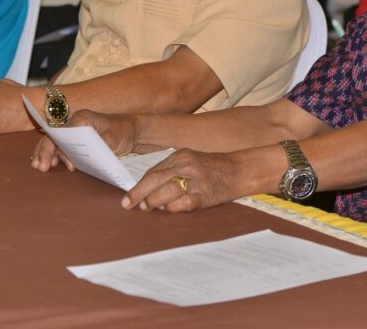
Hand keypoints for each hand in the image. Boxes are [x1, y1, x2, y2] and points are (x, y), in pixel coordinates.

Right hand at [31, 109, 138, 171]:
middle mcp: (76, 123)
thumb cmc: (124, 131)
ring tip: (40, 167)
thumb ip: (99, 144)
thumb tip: (86, 154)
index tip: (54, 161)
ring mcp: (76, 131)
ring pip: (55, 141)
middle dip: (45, 151)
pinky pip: (62, 146)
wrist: (133, 132)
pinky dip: (54, 154)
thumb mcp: (114, 138)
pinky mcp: (79, 140)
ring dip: (46, 153)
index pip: (62, 132)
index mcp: (82, 118)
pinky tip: (49, 163)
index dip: (56, 147)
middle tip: (40, 167)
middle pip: (54, 136)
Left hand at [122, 149, 250, 212]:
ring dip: (153, 203)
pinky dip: (172, 209)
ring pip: (165, 192)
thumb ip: (171, 172)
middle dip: (139, 194)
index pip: (153, 172)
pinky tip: (170, 210)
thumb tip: (148, 191)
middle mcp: (186, 165)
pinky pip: (182, 204)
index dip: (138, 186)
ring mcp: (195, 180)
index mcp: (180, 156)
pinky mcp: (204, 195)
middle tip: (129, 205)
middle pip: (155, 180)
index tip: (128, 198)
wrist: (238, 170)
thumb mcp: (190, 162)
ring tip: (149, 208)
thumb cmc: (211, 169)